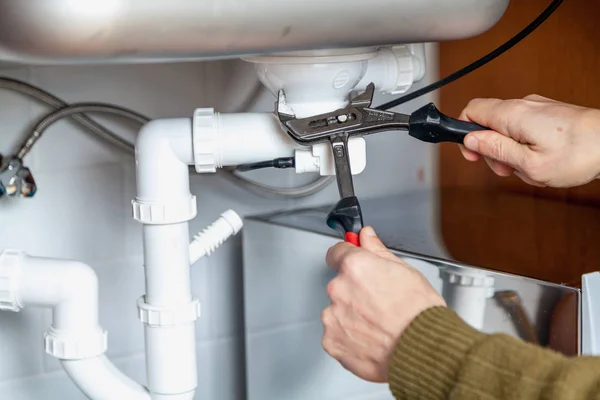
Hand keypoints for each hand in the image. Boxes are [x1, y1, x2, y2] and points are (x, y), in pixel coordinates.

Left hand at [322, 226, 444, 381]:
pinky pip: (335, 335)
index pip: (336, 252)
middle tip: (378, 302)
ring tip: (377, 324)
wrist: (422, 349)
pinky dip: (348, 337)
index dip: (347, 258)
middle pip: (339, 284)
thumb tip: (366, 236)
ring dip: (350, 315)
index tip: (352, 265)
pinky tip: (369, 338)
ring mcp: (333, 316)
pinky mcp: (332, 341)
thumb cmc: (419, 313)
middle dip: (354, 291)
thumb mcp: (405, 271)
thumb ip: (377, 251)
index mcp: (355, 266)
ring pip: (337, 310)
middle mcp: (339, 289)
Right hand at [458, 95, 599, 187]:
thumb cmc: (579, 154)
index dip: (464, 133)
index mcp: (512, 114)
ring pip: (508, 128)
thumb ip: (495, 149)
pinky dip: (526, 146)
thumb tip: (470, 140)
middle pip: (488, 123)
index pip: (471, 110)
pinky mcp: (550, 113)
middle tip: (506, 168)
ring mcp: (538, 107)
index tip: (472, 153)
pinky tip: (542, 160)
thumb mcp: (528, 163)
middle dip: (492, 149)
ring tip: (530, 168)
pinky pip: (525, 128)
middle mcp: (523, 104)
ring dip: (512, 151)